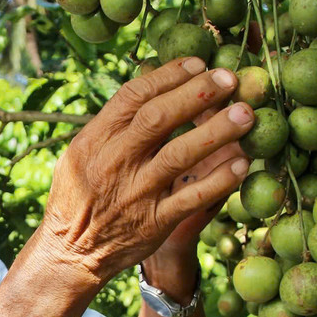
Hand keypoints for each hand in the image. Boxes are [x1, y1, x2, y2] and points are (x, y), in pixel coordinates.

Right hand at [38, 56, 255, 283]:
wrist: (71, 252)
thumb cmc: (79, 194)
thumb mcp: (82, 152)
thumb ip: (113, 121)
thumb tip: (150, 77)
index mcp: (95, 139)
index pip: (133, 96)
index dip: (169, 75)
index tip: (199, 64)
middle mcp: (115, 162)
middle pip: (159, 118)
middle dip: (198, 93)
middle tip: (230, 79)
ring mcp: (136, 193)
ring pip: (180, 155)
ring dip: (217, 132)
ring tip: (245, 114)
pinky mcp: (154, 222)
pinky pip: (192, 198)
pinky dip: (219, 181)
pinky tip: (242, 164)